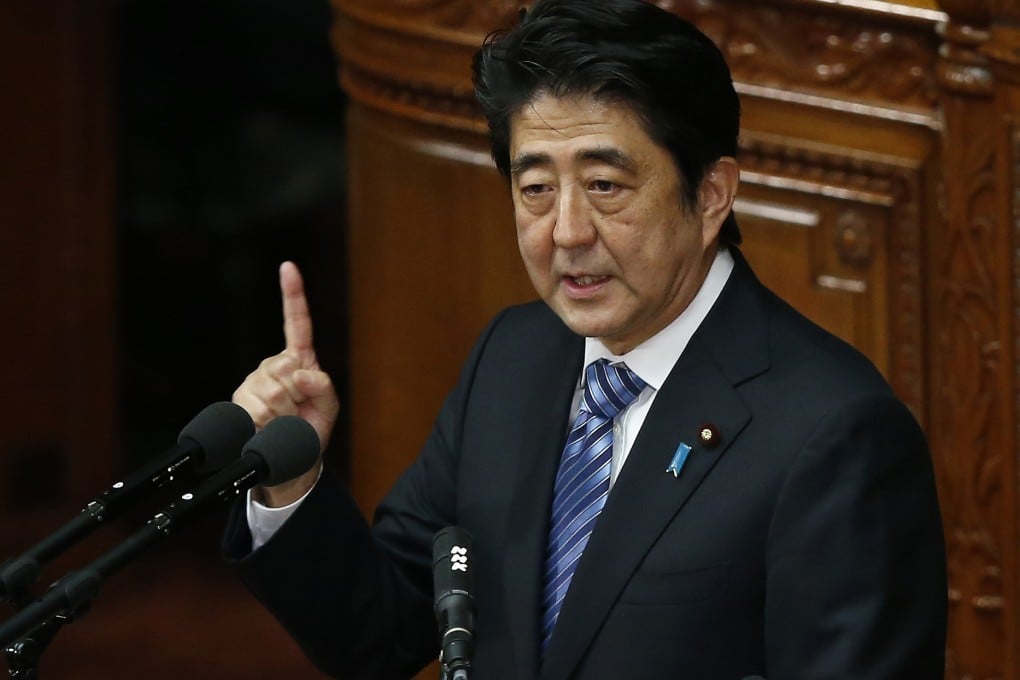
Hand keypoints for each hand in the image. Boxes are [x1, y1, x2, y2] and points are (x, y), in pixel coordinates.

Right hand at [232, 261, 339, 505]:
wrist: (290, 464)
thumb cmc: (311, 431)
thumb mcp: (329, 407)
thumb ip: (323, 386)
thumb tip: (302, 374)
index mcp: (298, 360)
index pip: (296, 322)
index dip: (292, 294)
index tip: (288, 267)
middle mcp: (273, 366)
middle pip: (284, 367)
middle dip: (296, 394)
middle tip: (298, 411)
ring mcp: (253, 383)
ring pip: (270, 390)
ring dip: (283, 412)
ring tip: (284, 420)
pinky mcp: (239, 403)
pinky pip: (256, 408)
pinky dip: (267, 422)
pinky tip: (268, 426)